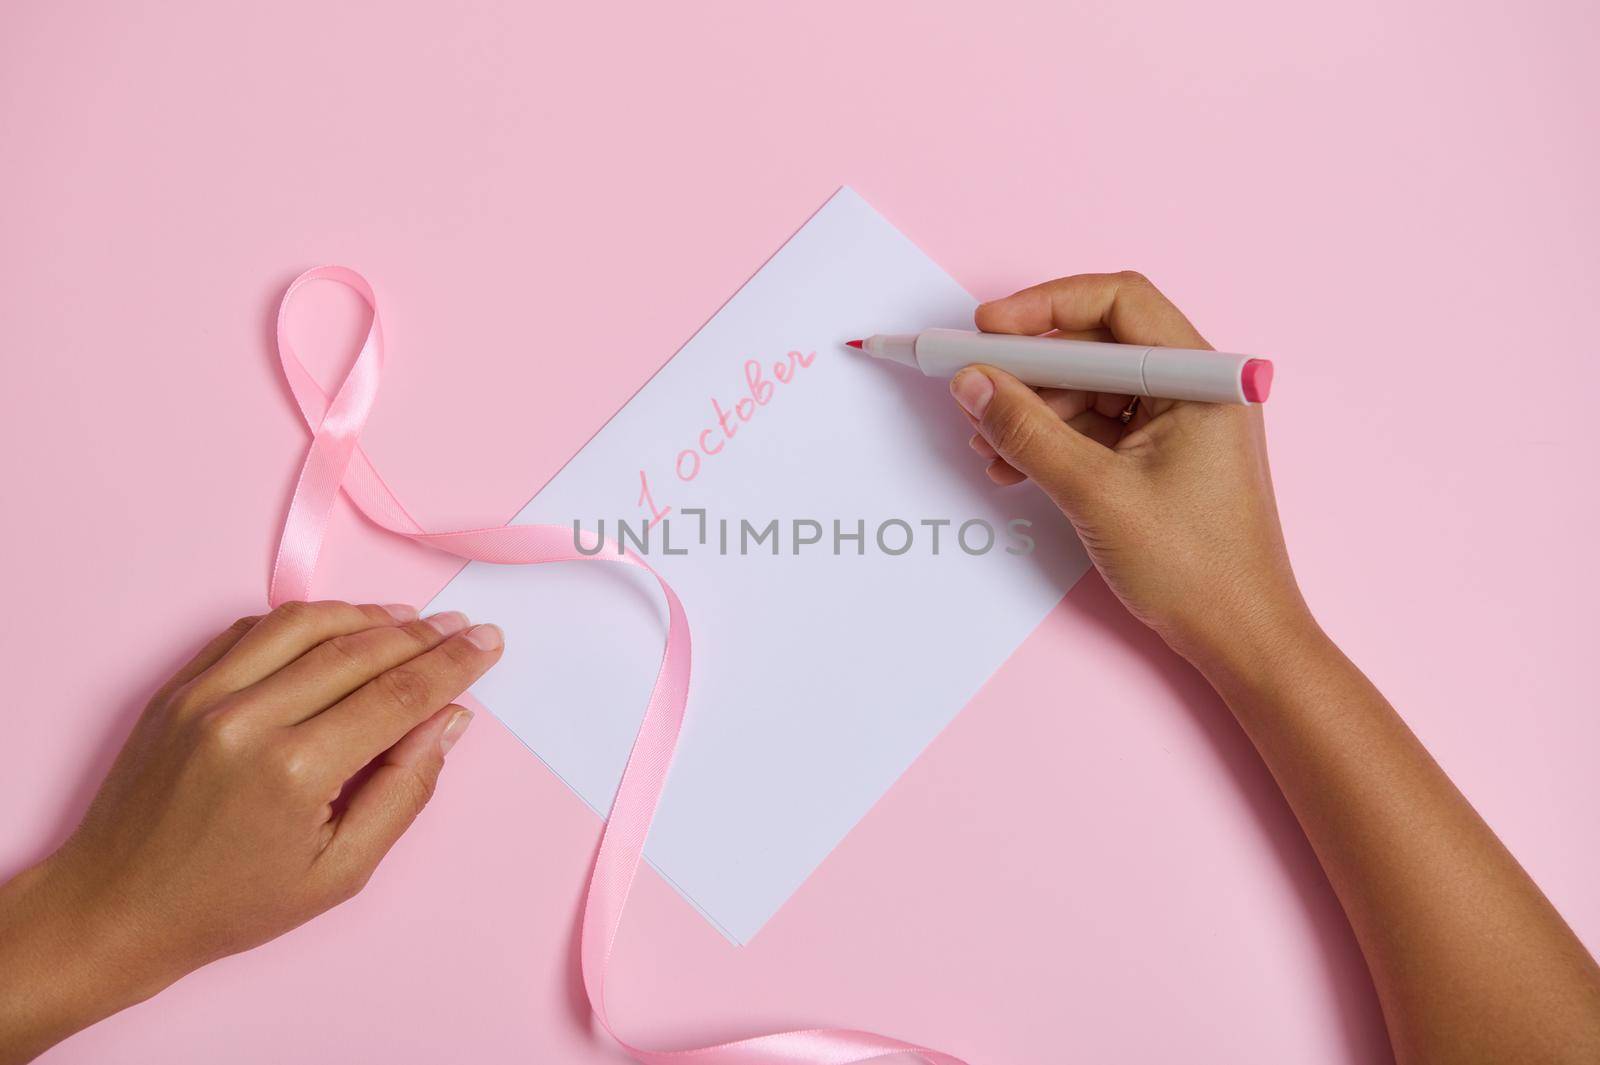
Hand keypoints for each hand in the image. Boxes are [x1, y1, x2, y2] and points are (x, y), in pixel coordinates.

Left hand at [0, 601, 501, 1062]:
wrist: (114, 909)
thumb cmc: (233, 904)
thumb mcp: (341, 872)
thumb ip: (404, 791)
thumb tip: (448, 719)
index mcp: (294, 771)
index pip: (396, 695)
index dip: (452, 664)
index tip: (488, 641)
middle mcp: (247, 718)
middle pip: (358, 650)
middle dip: (422, 635)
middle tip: (464, 626)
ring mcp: (204, 695)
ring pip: (304, 623)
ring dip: (366, 615)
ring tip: (409, 623)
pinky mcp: (176, 688)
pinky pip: (252, 630)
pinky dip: (304, 621)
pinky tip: (337, 632)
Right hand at [952, 271, 1309, 662]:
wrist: (1239, 639)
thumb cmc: (1197, 569)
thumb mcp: (1095, 493)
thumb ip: (1027, 431)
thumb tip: (971, 383)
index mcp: (1200, 379)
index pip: (1118, 302)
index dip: (1046, 307)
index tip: (987, 327)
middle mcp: (1194, 389)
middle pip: (1097, 344)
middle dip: (1029, 366)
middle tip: (974, 384)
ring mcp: (1178, 424)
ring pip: (1089, 388)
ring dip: (1032, 409)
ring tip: (986, 443)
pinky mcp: (1160, 457)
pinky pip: (1095, 426)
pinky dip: (1051, 439)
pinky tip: (1012, 465)